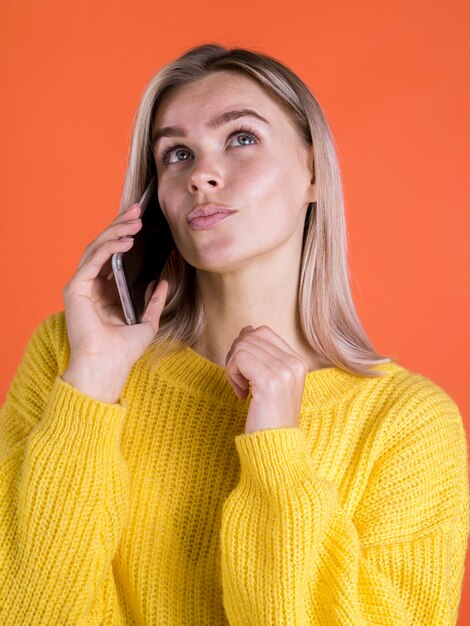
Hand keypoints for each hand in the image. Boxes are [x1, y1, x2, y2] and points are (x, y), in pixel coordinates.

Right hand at [62, 203, 168, 401]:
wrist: (108, 366)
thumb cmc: (123, 351)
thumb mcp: (147, 322)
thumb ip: (153, 301)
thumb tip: (163, 281)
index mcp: (105, 292)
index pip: (114, 256)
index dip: (126, 236)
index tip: (142, 221)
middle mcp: (91, 286)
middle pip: (104, 247)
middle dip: (121, 226)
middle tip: (138, 211)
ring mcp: (81, 286)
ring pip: (96, 248)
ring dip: (116, 231)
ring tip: (135, 221)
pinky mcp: (75, 288)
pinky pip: (92, 259)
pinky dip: (109, 247)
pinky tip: (127, 240)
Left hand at [225, 326, 307, 433]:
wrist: (276, 448)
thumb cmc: (268, 418)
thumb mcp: (269, 382)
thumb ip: (261, 356)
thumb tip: (247, 330)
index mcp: (297, 362)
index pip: (263, 332)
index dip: (245, 347)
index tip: (245, 373)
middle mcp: (294, 363)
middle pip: (250, 336)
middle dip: (236, 356)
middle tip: (239, 381)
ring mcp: (284, 371)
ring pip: (242, 346)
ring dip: (233, 367)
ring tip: (241, 390)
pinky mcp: (270, 381)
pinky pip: (239, 359)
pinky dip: (232, 374)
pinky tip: (241, 394)